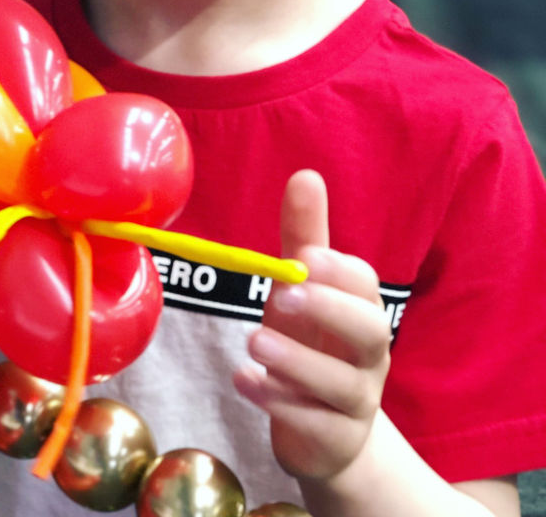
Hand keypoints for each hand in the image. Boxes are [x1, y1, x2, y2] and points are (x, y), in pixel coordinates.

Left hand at [233, 169, 391, 482]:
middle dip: (328, 311)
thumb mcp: (303, 288)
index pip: (364, 285)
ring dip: (295, 362)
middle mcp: (368, 356)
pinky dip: (281, 405)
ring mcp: (356, 402)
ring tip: (252, 343)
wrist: (326, 431)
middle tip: (281, 297)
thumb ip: (304, 237)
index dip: (338, 271)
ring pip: (341, 384)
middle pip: (369, 332)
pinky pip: (315, 425)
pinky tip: (245, 383)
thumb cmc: (313, 342)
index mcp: (360, 310)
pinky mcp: (335, 440)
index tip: (304, 258)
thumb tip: (305, 175)